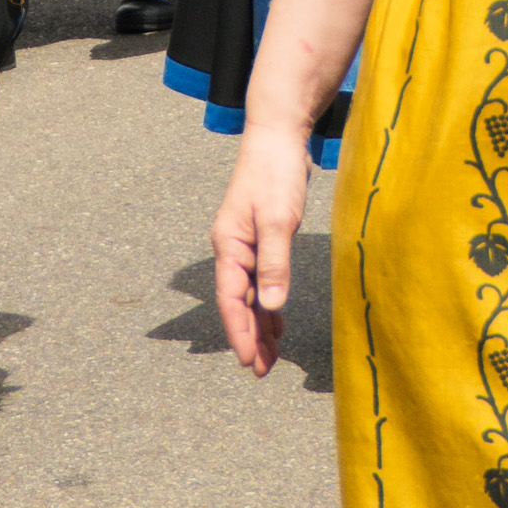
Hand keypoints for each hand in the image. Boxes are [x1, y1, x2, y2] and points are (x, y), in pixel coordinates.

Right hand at [212, 122, 315, 375]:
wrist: (278, 136)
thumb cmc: (275, 173)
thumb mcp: (277, 218)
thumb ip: (274, 262)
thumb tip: (270, 305)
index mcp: (229, 245)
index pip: (231, 299)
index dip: (238, 332)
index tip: (247, 361)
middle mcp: (232, 249)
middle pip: (237, 302)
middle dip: (248, 337)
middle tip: (259, 371)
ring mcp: (246, 244)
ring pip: (250, 295)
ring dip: (259, 325)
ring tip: (269, 358)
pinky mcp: (262, 239)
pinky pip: (261, 281)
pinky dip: (268, 304)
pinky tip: (277, 323)